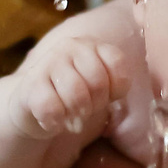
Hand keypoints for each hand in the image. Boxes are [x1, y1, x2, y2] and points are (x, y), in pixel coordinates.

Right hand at [10, 31, 130, 140]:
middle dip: (95, 104)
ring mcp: (48, 63)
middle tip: (85, 109)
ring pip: (76, 95)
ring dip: (76, 114)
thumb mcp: (99, 86)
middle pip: (98, 82)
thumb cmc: (73, 96)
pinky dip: (56, 122)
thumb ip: (117, 83)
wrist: (30, 104)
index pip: (117, 64)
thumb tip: (138, 97)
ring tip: (70, 115)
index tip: (106, 97)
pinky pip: (52, 108)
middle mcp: (70, 47)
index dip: (115, 88)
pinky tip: (53, 121)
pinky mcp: (29, 84)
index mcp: (92, 45)